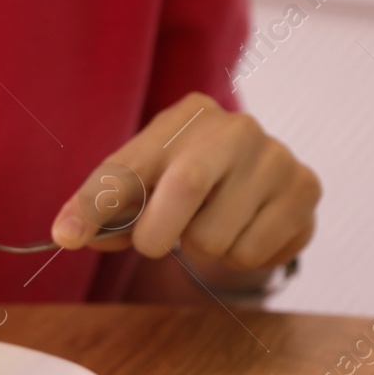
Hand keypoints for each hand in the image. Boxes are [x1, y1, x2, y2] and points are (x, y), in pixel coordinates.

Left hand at [51, 93, 317, 281]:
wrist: (258, 186)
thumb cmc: (185, 183)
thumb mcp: (140, 186)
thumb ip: (103, 207)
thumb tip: (68, 234)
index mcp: (185, 117)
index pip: (130, 165)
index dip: (95, 205)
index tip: (69, 236)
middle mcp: (236, 127)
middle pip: (185, 187)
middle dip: (158, 233)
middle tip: (158, 241)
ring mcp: (277, 156)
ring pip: (217, 236)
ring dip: (204, 250)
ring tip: (213, 227)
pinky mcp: (305, 191)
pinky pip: (254, 252)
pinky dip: (240, 257)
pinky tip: (246, 231)